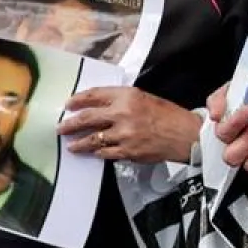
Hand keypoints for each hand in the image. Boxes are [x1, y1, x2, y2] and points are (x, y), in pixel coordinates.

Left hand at [59, 86, 199, 163]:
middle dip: (70, 124)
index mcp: (128, 96)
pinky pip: (105, 153)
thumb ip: (123, 100)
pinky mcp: (128, 151)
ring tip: (72, 145)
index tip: (69, 104)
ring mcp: (125, 134)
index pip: (94, 95)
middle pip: (87, 118)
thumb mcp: (145, 98)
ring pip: (92, 139)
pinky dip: (97, 153)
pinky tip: (93, 152)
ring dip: (79, 143)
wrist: (186, 134)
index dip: (78, 100)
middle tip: (61, 127)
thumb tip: (100, 106)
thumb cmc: (169, 115)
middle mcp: (124, 113)